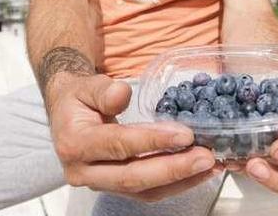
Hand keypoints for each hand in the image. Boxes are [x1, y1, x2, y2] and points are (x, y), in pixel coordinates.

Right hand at [46, 71, 220, 200]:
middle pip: (132, 177)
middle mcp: (83, 172)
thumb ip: (103, 90)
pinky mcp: (115, 188)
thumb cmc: (79, 98)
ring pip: (143, 190)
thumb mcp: (86, 86)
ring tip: (210, 165)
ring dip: (180, 180)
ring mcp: (99, 184)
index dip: (152, 141)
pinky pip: (148, 192)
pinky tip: (198, 172)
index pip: (118, 145)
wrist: (67, 113)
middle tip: (205, 156)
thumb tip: (122, 94)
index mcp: (75, 144)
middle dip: (173, 169)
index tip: (185, 134)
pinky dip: (175, 184)